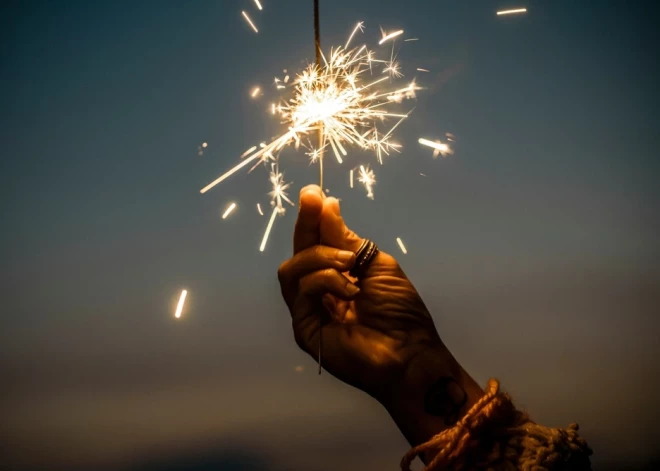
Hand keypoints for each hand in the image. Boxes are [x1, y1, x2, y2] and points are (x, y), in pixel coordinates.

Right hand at [278, 185, 447, 401]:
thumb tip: (328, 206)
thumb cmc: (400, 310)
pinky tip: (348, 289)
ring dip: (320, 257)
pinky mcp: (304, 327)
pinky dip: (323, 281)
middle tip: (311, 198)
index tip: (314, 193)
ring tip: (349, 264)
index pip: (317, 241)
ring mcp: (309, 309)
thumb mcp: (376, 263)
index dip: (314, 218)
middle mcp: (320, 289)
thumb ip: (347, 240)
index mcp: (339, 274)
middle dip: (306, 222)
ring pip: (292, 269)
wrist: (408, 351)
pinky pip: (300, 291)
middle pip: (300, 250)